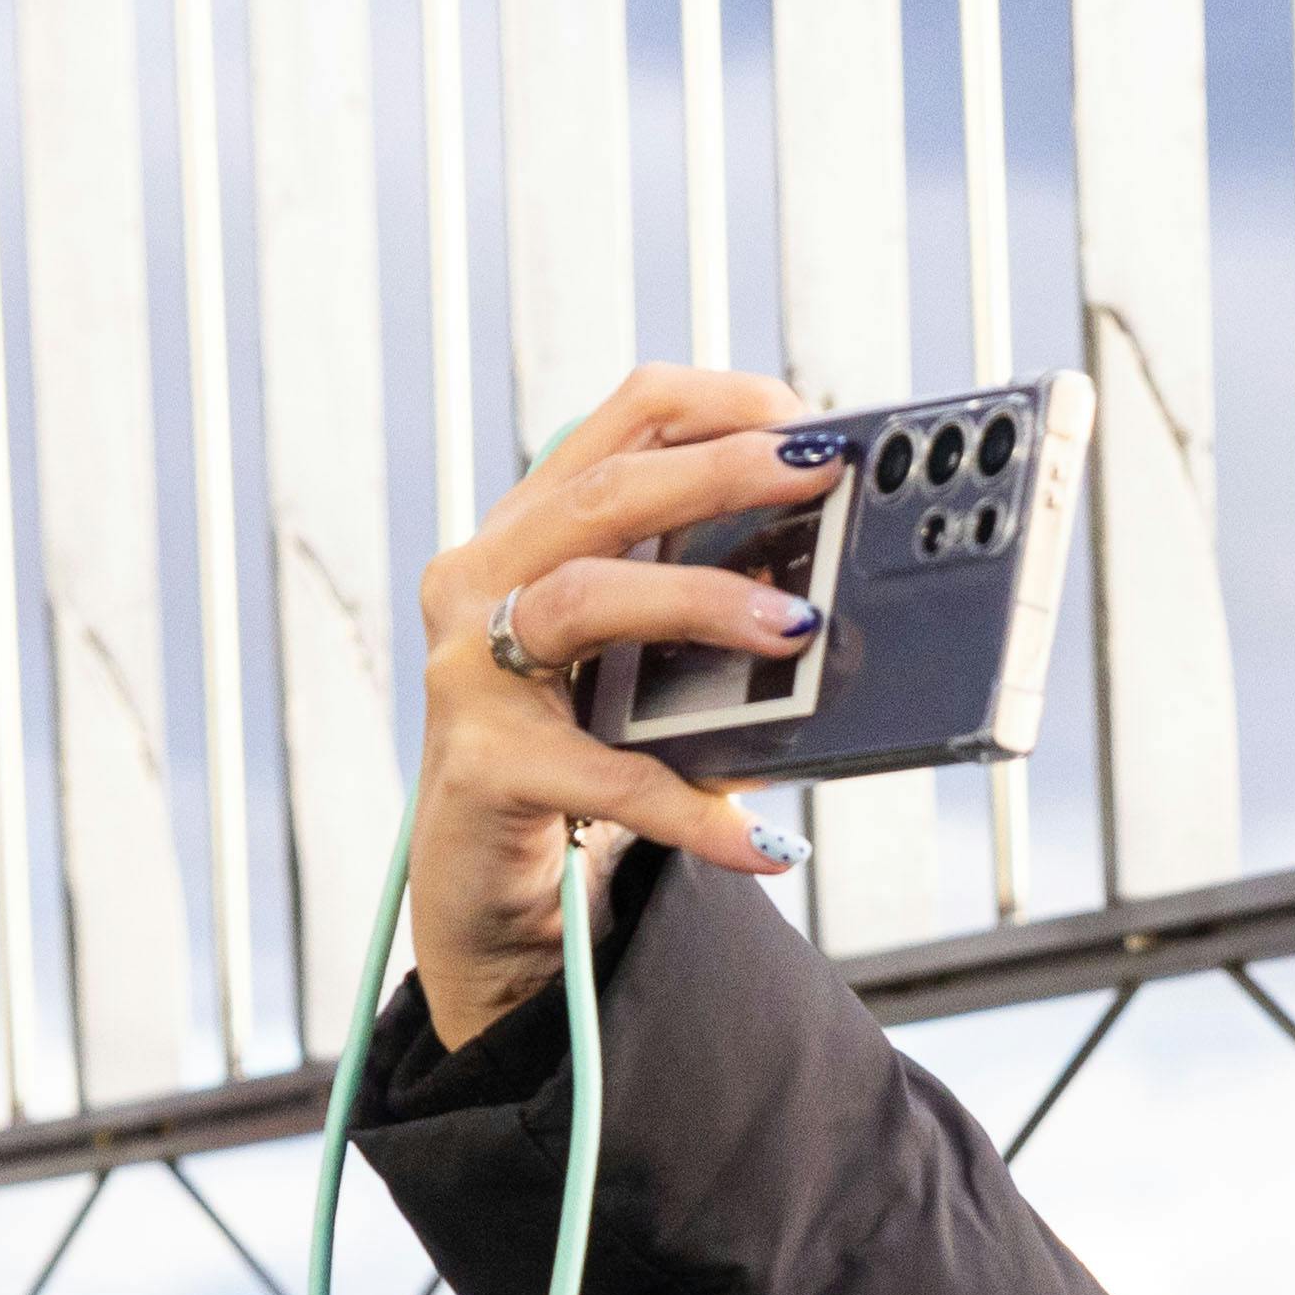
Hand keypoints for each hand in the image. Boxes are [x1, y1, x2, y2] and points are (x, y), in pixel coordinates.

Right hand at [408, 367, 831, 1049]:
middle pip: (605, 494)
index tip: (807, 421)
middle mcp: (482, 581)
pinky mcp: (482, 766)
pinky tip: (762, 839)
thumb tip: (823, 600)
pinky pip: (606, 777)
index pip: (620, 422)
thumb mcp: (630, 662)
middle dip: (722, 473)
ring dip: (701, 601)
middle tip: (821, 474)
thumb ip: (694, 611)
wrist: (482, 889)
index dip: (718, 405)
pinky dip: (693, 811)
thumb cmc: (572, 758)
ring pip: (587, 599)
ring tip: (798, 628)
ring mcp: (471, 670)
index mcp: (528, 531)